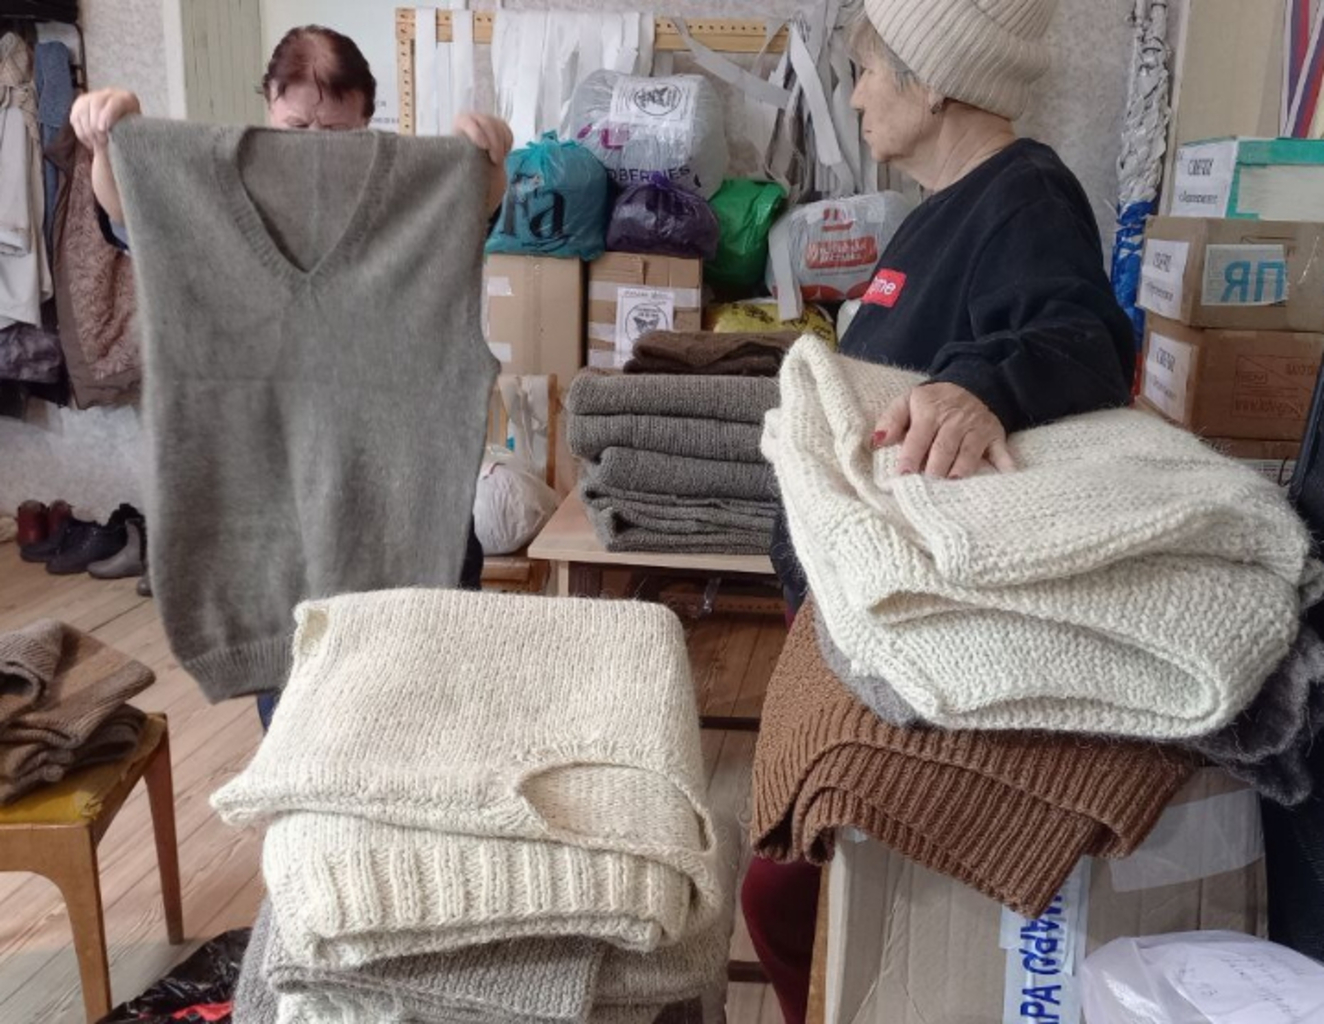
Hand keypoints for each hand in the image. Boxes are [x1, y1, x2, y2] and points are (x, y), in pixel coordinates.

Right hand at [70, 89, 141, 151]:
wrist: (122, 131)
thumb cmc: (132, 134)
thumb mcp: (135, 133)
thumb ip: (128, 133)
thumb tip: (117, 143)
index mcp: (127, 99)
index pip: (115, 102)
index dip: (107, 115)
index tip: (103, 129)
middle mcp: (109, 94)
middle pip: (96, 103)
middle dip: (95, 125)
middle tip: (100, 142)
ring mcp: (93, 97)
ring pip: (83, 110)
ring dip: (87, 130)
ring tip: (95, 144)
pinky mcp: (80, 104)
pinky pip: (75, 117)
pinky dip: (80, 131)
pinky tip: (89, 142)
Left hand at [452, 112, 513, 212]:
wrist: (474, 178)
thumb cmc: (463, 176)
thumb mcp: (461, 172)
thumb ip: (462, 165)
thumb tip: (462, 167)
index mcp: (456, 130)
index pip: (466, 121)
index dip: (476, 132)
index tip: (483, 147)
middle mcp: (470, 124)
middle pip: (485, 122)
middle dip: (494, 140)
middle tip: (496, 160)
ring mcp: (485, 126)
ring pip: (497, 125)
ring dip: (502, 143)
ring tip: (497, 160)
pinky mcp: (498, 130)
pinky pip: (507, 131)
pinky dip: (507, 142)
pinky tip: (503, 153)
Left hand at [873, 383, 1015, 478]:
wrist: (972, 382)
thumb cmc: (933, 400)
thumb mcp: (907, 400)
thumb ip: (891, 420)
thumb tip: (877, 441)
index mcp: (930, 413)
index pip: (918, 438)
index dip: (910, 457)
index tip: (903, 476)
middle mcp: (955, 421)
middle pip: (944, 449)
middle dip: (935, 470)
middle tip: (927, 489)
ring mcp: (977, 429)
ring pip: (968, 453)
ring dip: (962, 470)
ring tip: (953, 488)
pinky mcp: (995, 435)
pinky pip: (1001, 452)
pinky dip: (1005, 465)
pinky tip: (1006, 478)